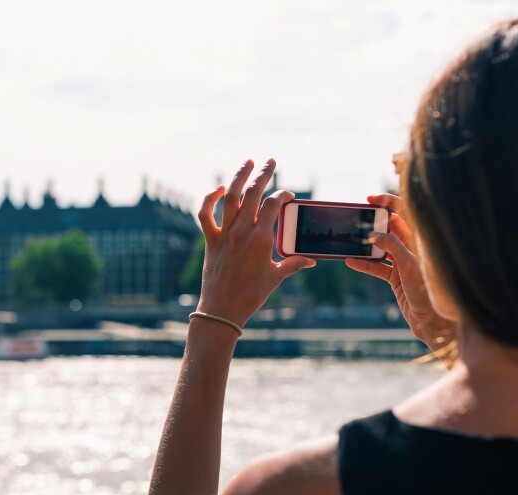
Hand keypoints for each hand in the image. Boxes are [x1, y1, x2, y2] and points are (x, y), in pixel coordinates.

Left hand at [196, 159, 314, 326]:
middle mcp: (242, 232)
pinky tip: (219, 189)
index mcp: (261, 239)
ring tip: (248, 162)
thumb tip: (312, 260)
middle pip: (253, 193)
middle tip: (272, 161)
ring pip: (230, 197)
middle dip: (264, 174)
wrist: (222, 310)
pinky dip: (210, 198)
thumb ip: (293, 263)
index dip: (282, 195)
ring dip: (239, 176)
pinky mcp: (210, 240)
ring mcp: (224, 234)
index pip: (273, 205)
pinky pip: (205, 214)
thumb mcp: (275, 278)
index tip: (288, 195)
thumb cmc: (251, 295)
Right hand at [345, 193, 456, 353]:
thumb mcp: (410, 266)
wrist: (434, 323)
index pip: (405, 212)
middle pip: (390, 227)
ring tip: (349, 240)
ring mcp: (403, 262)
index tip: (369, 200)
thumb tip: (373, 234)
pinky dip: (363, 264)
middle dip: (373, 222)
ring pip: (381, 247)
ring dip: (365, 244)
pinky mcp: (396, 277)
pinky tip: (350, 261)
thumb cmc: (430, 293)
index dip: (388, 202)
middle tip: (356, 220)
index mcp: (421, 240)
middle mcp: (413, 248)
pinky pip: (376, 266)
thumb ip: (392, 247)